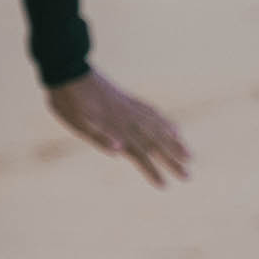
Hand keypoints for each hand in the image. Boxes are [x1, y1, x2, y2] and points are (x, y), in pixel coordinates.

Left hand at [47, 69, 189, 185]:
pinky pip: (153, 113)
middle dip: (172, 161)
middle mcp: (129, 120)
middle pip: (155, 144)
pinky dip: (165, 123)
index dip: (151, 171)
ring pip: (159, 129)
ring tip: (190, 156)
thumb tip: (118, 150)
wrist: (69, 72)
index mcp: (116, 129)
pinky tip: (174, 129)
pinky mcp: (128, 100)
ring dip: (175, 144)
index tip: (165, 186)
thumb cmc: (69, 102)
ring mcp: (131, 109)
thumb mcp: (77, 122)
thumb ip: (98, 136)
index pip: (139, 154)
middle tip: (188, 177)